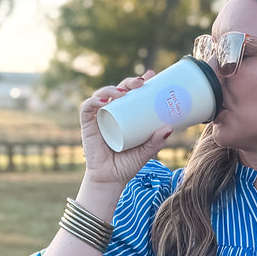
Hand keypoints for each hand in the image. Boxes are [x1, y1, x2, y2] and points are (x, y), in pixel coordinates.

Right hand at [80, 70, 172, 188]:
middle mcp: (112, 113)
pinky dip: (93, 101)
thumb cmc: (127, 165)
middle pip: (118, 90)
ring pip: (103, 94)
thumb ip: (156, 142)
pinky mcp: (87, 125)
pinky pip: (87, 107)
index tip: (151, 75)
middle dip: (129, 82)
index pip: (132, 93)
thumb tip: (169, 128)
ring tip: (124, 92)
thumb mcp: (146, 151)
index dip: (139, 81)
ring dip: (112, 88)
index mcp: (126, 116)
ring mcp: (98, 117)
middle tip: (141, 83)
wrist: (110, 180)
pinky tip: (103, 101)